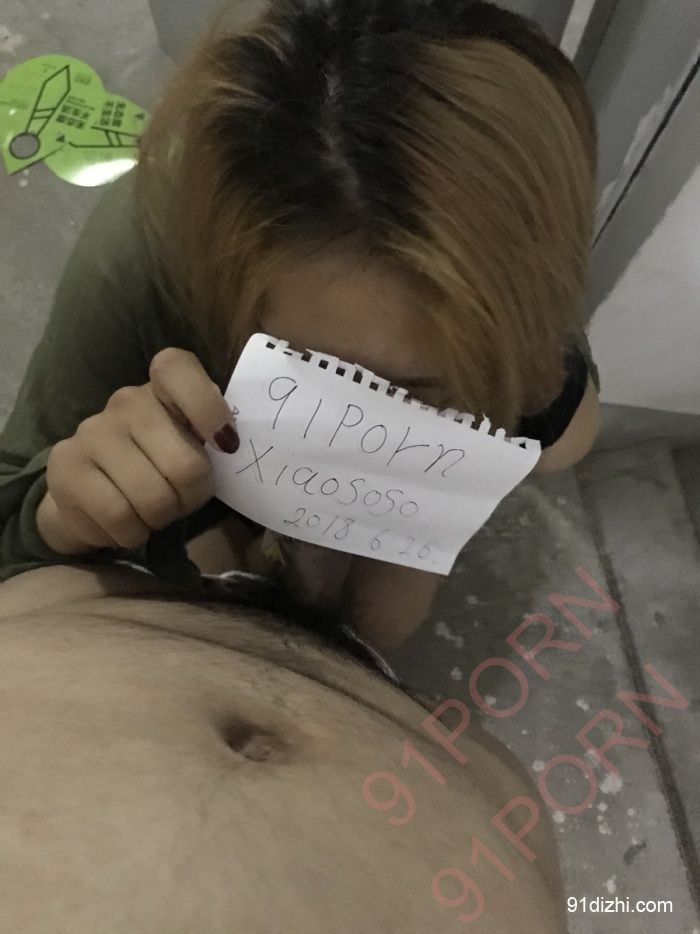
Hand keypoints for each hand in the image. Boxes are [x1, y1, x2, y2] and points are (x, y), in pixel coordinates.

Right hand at [38, 348, 237, 554]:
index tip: (226, 445)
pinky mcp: (66, 468)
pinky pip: (119, 517)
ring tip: (151, 513)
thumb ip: (213, 439)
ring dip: (161, 519)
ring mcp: (92, 432)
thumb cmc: (156, 470)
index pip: (177, 369)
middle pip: (185, 465)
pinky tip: (125, 525)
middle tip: (180, 500)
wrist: (87, 496)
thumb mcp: (190, 447)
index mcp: (162, 388)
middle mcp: (126, 402)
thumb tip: (233, 446)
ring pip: (153, 498)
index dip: (207, 407)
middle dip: (191, 498)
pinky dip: (132, 534)